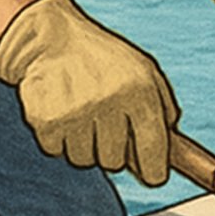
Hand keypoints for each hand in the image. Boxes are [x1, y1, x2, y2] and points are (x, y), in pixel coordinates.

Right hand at [0, 0, 174, 184]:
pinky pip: (55, 151)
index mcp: (140, 90)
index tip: (152, 177)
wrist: (51, 38)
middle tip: (102, 122)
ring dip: (81, 143)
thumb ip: (163, 110)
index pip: (153, 151)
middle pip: (114, 163)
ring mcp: (76, 111)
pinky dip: (56, 137)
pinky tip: (59, 110)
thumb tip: (168, 156)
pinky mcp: (46, 118)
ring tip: (79, 111)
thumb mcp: (144, 72)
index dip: (153, 172)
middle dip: (110, 149)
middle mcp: (110, 101)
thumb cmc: (104, 60)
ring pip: (83, 159)